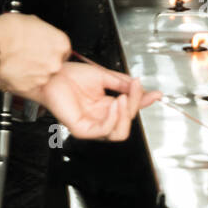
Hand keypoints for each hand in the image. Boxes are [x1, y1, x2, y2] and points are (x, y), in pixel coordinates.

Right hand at [0, 13, 68, 96]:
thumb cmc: (8, 31)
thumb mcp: (32, 20)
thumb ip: (44, 31)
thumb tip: (41, 33)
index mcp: (60, 43)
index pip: (64, 49)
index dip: (52, 47)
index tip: (45, 47)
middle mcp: (55, 62)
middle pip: (54, 63)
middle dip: (43, 60)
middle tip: (29, 53)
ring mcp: (42, 76)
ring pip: (41, 74)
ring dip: (33, 69)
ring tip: (19, 59)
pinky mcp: (29, 87)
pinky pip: (29, 83)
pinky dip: (22, 78)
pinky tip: (14, 67)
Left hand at [32, 60, 160, 141]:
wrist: (52, 73)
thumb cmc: (70, 75)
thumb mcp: (104, 76)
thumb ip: (122, 83)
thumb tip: (140, 86)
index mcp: (107, 106)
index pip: (131, 109)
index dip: (144, 102)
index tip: (155, 94)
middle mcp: (101, 117)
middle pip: (127, 122)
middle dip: (136, 106)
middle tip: (134, 89)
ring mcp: (92, 125)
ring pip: (119, 133)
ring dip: (126, 115)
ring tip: (123, 98)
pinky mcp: (82, 129)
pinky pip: (103, 131)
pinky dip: (113, 119)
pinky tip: (113, 105)